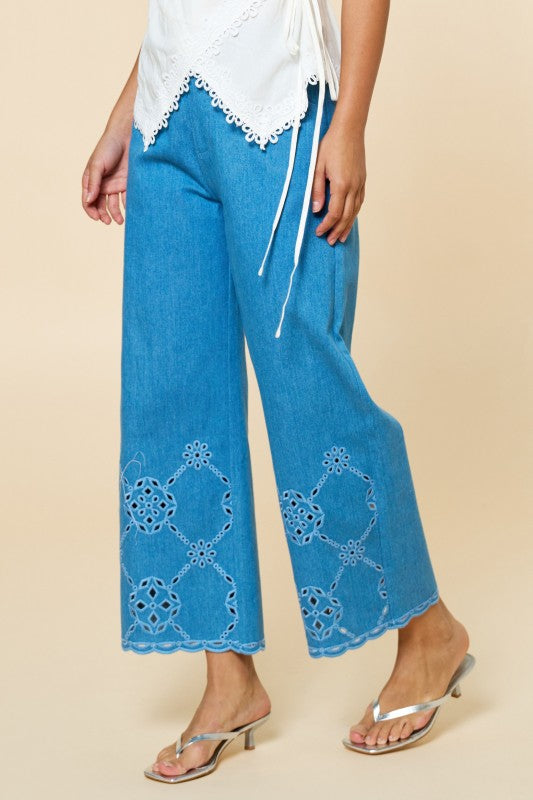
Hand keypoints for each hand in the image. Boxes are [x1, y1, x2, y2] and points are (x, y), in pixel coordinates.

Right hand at [81, 126, 130, 223]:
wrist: (127, 136)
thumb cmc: (108, 147)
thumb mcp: (97, 165)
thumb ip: (93, 183)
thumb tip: (88, 201)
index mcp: (91, 179)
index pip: (88, 200)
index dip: (91, 210)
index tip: (97, 218)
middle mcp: (102, 184)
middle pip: (100, 205)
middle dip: (103, 215)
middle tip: (109, 222)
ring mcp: (115, 184)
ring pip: (113, 205)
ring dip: (115, 214)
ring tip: (120, 221)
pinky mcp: (127, 183)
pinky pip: (126, 199)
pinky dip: (127, 206)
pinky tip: (130, 211)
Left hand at [311, 119, 365, 244]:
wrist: (349, 129)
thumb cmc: (331, 145)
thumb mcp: (318, 167)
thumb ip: (317, 189)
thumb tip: (315, 210)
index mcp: (341, 184)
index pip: (334, 213)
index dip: (326, 225)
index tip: (318, 232)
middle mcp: (353, 187)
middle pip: (346, 216)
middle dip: (337, 230)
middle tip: (330, 241)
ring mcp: (360, 184)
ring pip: (355, 211)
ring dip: (347, 226)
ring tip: (340, 237)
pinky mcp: (363, 180)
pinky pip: (359, 202)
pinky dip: (354, 214)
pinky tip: (349, 219)